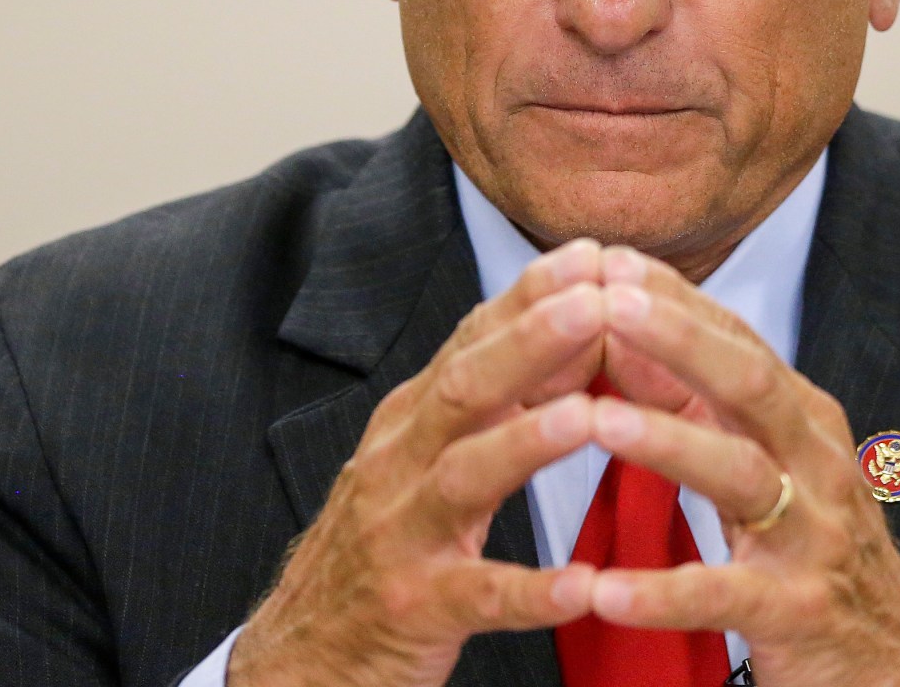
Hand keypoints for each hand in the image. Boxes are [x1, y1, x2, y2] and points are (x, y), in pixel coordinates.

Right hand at [230, 239, 609, 686]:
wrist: (302, 655)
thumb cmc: (388, 546)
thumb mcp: (428, 459)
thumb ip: (491, 401)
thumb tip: (574, 330)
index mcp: (412, 422)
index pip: (472, 342)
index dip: (529, 297)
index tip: (592, 253)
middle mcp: (400, 464)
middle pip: (465, 389)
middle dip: (531, 341)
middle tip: (597, 299)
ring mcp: (401, 536)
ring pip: (463, 477)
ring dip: (526, 444)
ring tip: (587, 417)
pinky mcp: (412, 610)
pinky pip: (476, 598)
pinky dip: (529, 591)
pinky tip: (583, 587)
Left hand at [586, 245, 899, 686]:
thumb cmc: (817, 554)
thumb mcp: (771, 470)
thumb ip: (704, 409)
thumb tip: (621, 343)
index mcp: (804, 423)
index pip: (738, 342)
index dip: (676, 300)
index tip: (608, 258)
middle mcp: (818, 466)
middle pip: (750, 385)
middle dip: (678, 338)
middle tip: (606, 301)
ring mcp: (815, 538)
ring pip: (742, 476)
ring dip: (668, 443)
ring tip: (596, 421)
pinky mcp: (800, 612)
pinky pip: (727, 597)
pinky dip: (665, 594)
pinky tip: (604, 589)